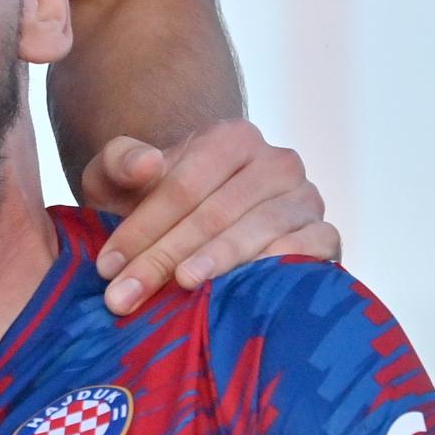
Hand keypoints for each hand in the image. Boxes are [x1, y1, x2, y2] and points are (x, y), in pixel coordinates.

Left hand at [80, 119, 338, 314]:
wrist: (200, 227)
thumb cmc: (153, 202)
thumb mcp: (120, 178)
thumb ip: (119, 162)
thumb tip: (147, 165)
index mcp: (230, 139)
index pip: (183, 186)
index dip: (143, 227)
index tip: (108, 265)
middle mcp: (276, 163)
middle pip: (216, 213)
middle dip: (166, 256)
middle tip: (126, 294)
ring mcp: (306, 199)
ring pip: (261, 230)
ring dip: (218, 261)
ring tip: (182, 285)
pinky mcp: (326, 235)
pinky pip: (309, 250)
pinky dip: (279, 267)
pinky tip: (246, 288)